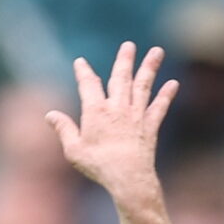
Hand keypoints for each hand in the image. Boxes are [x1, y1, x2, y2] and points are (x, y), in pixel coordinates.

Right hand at [45, 42, 176, 210]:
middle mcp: (117, 108)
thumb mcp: (74, 149)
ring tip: (157, 51)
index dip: (83, 72)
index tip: (80, 62)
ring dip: (149, 67)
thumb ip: (64, 129)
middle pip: (120, 77)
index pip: (88, 84)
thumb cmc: (99, 166)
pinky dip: (166, 95)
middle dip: (124, 60)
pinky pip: (159, 107)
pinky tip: (173, 83)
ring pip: (143, 86)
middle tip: (129, 45)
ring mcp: (136, 116)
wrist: (128, 179)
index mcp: (96, 111)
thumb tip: (50, 115)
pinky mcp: (150, 127)